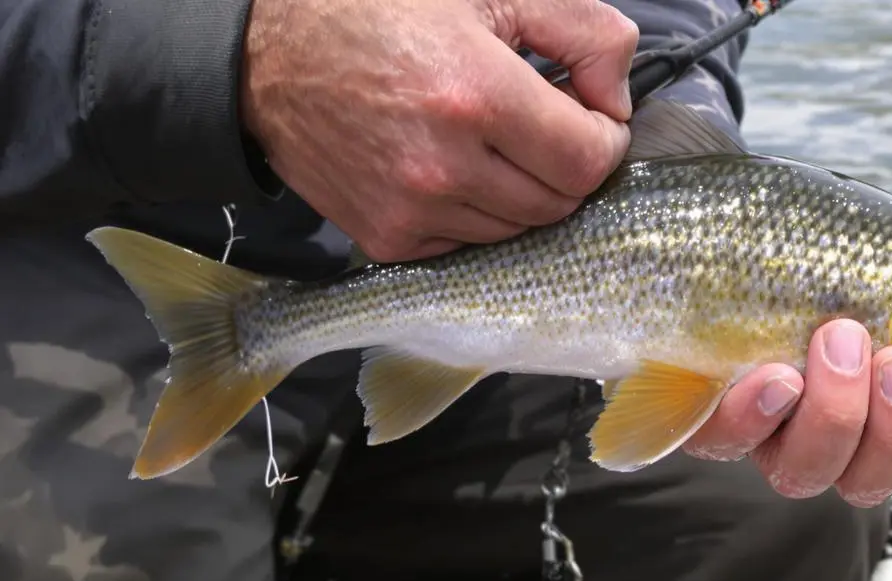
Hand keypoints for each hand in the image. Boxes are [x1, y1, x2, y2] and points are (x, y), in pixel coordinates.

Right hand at [240, 0, 637, 261]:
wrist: (270, 54)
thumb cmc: (381, 9)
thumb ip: (583, 32)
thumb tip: (618, 99)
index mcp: (476, 95)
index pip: (589, 160)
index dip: (605, 137)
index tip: (589, 114)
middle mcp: (444, 166)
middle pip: (559, 202)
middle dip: (566, 164)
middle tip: (540, 123)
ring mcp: (412, 211)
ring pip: (518, 230)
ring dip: (523, 191)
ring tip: (490, 140)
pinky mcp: (388, 238)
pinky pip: (469, 244)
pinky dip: (477, 213)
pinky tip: (452, 166)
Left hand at [683, 219, 891, 508]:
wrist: (692, 235)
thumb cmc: (798, 249)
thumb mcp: (872, 242)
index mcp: (877, 404)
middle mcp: (823, 430)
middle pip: (871, 478)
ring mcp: (762, 428)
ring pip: (808, 472)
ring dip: (836, 412)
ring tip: (837, 340)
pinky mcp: (703, 416)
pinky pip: (729, 443)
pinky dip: (757, 414)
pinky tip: (772, 375)